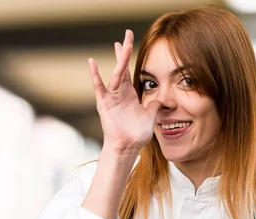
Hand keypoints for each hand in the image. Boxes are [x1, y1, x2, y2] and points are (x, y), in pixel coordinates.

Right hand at [88, 30, 161, 153]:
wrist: (128, 147)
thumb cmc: (137, 134)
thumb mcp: (150, 116)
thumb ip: (155, 106)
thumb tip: (163, 99)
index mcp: (129, 94)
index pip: (129, 70)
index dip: (129, 57)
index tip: (128, 42)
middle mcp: (119, 92)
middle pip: (122, 67)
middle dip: (124, 50)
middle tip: (127, 33)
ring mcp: (111, 97)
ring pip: (115, 74)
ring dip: (119, 59)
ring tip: (119, 44)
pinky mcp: (104, 104)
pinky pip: (99, 87)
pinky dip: (95, 75)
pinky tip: (91, 63)